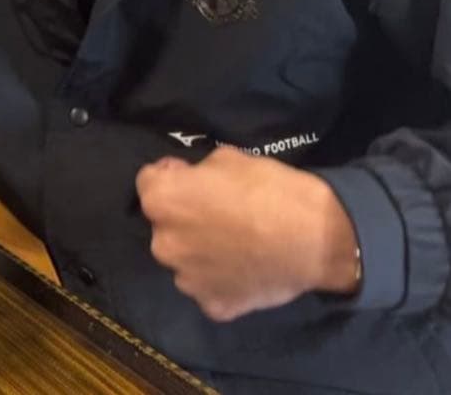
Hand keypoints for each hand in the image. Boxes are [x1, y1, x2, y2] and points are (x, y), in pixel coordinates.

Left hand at [136, 146, 359, 321]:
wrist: (315, 239)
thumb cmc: (268, 189)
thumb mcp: (228, 158)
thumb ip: (198, 172)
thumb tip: (191, 180)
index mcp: (163, 201)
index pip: (149, 182)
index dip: (172, 176)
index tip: (193, 177)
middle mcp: (164, 243)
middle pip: (165, 224)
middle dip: (184, 216)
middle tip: (218, 213)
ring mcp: (187, 280)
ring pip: (184, 259)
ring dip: (199, 250)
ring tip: (234, 243)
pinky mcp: (212, 306)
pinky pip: (208, 288)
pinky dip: (220, 279)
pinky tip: (244, 269)